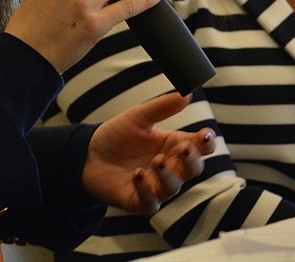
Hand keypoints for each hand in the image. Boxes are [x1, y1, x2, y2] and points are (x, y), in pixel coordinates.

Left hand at [82, 93, 215, 214]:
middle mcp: (171, 167)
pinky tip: (137, 175)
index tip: (204, 135)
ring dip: (168, 175)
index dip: (206, 143)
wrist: (88, 154)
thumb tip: (186, 93)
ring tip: (157, 161)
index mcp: (174, 145)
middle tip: (184, 148)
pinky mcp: (141, 201)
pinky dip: (146, 189)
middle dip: (192, 160)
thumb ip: (162, 107)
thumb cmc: (118, 135)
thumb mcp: (138, 117)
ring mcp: (157, 186)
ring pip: (174, 186)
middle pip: (193, 168)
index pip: (200, 147)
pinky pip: (151, 201)